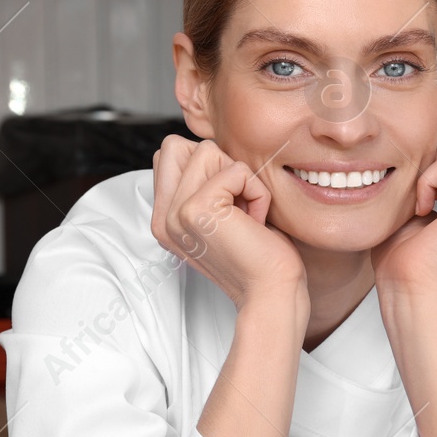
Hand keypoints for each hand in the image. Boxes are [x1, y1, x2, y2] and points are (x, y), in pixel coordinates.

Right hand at [151, 136, 305, 309]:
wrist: (273, 291)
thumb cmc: (260, 254)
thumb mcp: (222, 214)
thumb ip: (202, 184)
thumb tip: (203, 148)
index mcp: (165, 218)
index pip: (168, 154)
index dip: (208, 168)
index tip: (228, 206)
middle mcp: (163, 218)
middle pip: (178, 145)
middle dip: (218, 165)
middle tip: (236, 207)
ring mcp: (176, 214)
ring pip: (206, 150)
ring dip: (240, 179)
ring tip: (245, 216)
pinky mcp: (197, 210)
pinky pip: (235, 170)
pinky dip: (256, 191)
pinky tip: (255, 222)